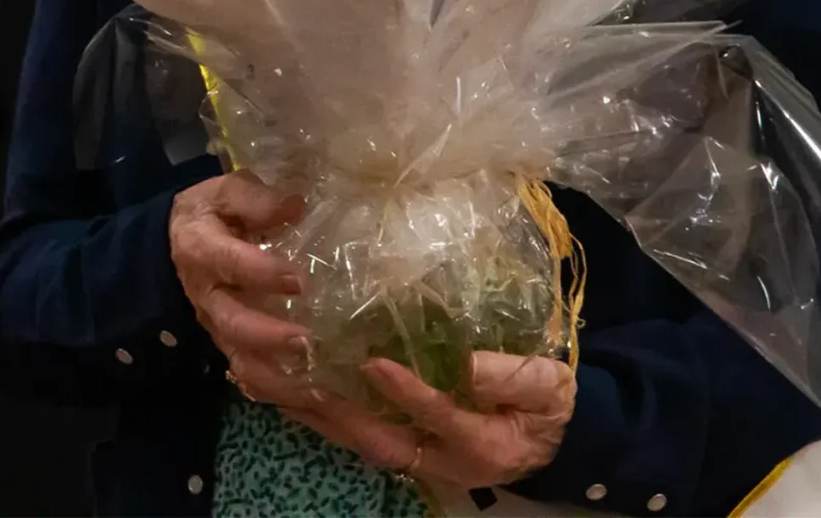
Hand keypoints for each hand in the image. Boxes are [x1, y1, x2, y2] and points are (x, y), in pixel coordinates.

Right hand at [168, 171, 314, 408]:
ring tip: (320, 385)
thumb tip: (294, 205)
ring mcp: (221, 330)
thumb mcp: (225, 192)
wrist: (177, 244)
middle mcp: (209, 297)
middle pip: (233, 325)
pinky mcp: (235, 350)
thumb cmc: (212, 214)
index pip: (228, 263)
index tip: (298, 279)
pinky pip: (256, 381)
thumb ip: (255, 198)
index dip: (261, 272)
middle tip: (308, 341)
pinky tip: (321, 401)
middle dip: (270, 337)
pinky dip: (286, 396)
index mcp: (203, 250)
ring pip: (244, 364)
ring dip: (281, 379)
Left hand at [286, 353, 575, 489]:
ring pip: (357, 439)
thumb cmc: (548, 405)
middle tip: (293, 376)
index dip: (408, 392)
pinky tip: (285, 390)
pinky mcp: (403, 446)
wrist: (550, 438)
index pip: (438, 416)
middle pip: (379, 437)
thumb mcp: (546, 386)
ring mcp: (417, 456)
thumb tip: (466, 363)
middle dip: (334, 410)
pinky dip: (319, 414)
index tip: (374, 362)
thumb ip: (511, 376)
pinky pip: (354, 434)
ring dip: (314, 413)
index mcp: (482, 443)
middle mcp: (440, 458)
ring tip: (270, 382)